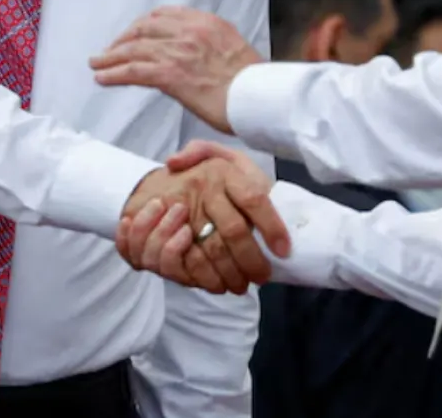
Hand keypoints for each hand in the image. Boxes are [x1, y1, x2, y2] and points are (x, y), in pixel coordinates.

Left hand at [91, 6, 261, 133]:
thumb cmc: (252, 82)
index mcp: (206, 22)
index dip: (142, 25)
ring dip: (111, 57)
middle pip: (144, 29)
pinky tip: (103, 78)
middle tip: (110, 51)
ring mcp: (179, 51)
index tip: (133, 34)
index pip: (164, 15)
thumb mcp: (232, 48)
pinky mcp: (172, 75)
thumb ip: (209, 45)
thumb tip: (195, 55)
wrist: (260, 97)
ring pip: (134, 49)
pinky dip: (114, 73)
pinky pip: (134, 71)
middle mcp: (190, 31)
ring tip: (97, 64)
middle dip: (123, 39)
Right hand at [119, 152, 289, 293]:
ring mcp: (181, 210)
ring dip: (231, 273)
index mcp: (223, 170)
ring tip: (243, 284)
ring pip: (213, 249)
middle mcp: (203, 188)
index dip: (272, 227)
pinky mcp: (163, 231)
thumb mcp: (224, 157)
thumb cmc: (205, 176)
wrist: (157, 186)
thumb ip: (242, 162)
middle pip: (234, 231)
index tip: (284, 251)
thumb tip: (246, 180)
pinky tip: (219, 284)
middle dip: (252, 260)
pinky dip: (206, 277)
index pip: (253, 199)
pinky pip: (188, 259)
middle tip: (263, 277)